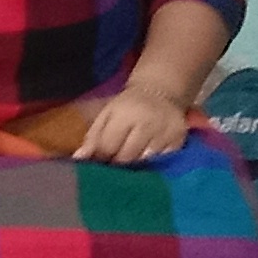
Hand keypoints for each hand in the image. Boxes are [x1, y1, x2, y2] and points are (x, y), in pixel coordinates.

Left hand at [76, 84, 191, 165]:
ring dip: (136, 165)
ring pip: (145, 161)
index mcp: (124, 115)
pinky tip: (149, 156)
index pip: (108, 146)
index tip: (100, 163)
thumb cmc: (127, 107)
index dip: (101, 158)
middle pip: (127, 157)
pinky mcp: (179, 139)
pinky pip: (163, 160)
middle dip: (118, 164)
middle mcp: (147, 123)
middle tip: (115, 164)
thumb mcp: (107, 114)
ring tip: (132, 161)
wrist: (160, 92)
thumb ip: (93, 136)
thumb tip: (79, 158)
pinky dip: (154, 162)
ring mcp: (165, 132)